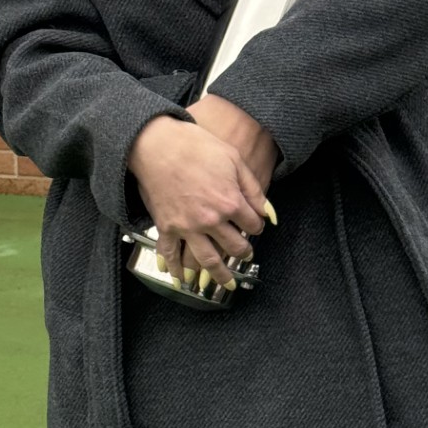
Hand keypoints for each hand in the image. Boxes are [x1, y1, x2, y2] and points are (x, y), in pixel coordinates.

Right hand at [177, 93, 277, 286]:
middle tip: (246, 254)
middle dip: (243, 252)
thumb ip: (253, 189)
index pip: (253, 225)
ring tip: (227, 283)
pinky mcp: (166, 227)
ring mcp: (187, 226)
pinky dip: (176, 269)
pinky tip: (181, 278)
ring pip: (207, 259)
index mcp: (230, 202)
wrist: (158, 144)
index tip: (255, 225)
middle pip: (234, 246)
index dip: (257, 226)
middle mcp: (211, 220)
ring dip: (219, 274)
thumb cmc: (197, 145)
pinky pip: (171, 254)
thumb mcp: (234, 159)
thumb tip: (269, 213)